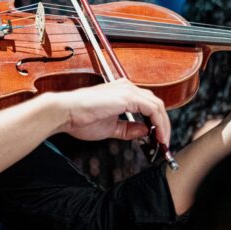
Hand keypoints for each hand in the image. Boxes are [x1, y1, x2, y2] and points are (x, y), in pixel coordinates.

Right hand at [54, 78, 169, 145]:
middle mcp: (126, 87)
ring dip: (164, 125)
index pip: (147, 105)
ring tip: (163, 143)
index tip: (158, 139)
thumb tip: (145, 132)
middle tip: (164, 143)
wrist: (65, 113)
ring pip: (158, 106)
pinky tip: (158, 137)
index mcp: (121, 92)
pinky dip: (160, 124)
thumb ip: (128, 129)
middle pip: (156, 104)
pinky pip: (153, 109)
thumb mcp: (111, 128)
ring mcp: (128, 90)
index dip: (157, 122)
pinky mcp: (128, 96)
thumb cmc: (80, 118)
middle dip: (164, 125)